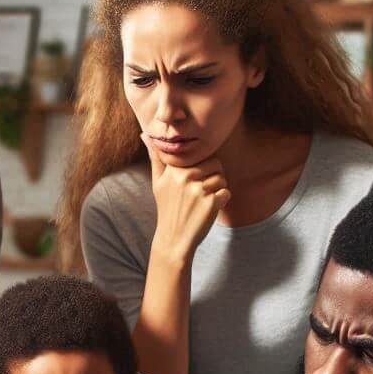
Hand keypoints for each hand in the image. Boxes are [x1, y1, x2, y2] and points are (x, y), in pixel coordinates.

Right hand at [144, 134, 229, 263]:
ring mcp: (198, 190)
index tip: (195, 182)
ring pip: (222, 179)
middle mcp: (186, 177)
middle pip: (216, 164)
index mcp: (175, 169)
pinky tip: (208, 210)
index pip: (202, 155)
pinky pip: (226, 193)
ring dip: (218, 190)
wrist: (173, 239)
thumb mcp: (158, 183)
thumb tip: (145, 134)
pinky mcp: (210, 203)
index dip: (203, 168)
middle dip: (213, 177)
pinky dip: (222, 202)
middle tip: (201, 193)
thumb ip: (156, 158)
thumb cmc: (167, 209)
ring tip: (203, 202)